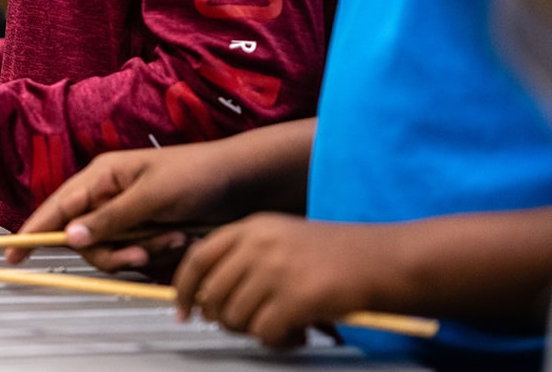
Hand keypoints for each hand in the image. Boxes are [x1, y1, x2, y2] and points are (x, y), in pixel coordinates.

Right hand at [6, 142, 244, 272]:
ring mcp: (126, 214)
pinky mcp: (145, 230)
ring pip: (110, 250)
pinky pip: (133, 253)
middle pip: (83, 239)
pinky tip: (177, 240)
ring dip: (140, 251)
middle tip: (141, 253)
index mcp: (101, 177)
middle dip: (112, 251)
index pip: (57, 207)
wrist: (241, 184)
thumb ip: (109, 219)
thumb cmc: (198, 175)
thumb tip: (70, 236)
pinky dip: (154, 252)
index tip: (13, 253)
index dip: (33, 231)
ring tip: (170, 239)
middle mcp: (108, 196)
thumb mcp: (151, 197)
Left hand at [173, 213, 387, 349]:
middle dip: (223, 319)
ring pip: (234, 317)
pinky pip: (264, 332)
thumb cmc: (336, 255)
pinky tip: (297, 333)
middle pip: (211, 294)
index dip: (183, 288)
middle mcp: (258, 244)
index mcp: (251, 227)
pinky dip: (277, 341)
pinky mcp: (296, 297)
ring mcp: (276, 270)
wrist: (384, 260)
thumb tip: (207, 298)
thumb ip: (244, 258)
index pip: (197, 258)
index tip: (183, 310)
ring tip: (281, 327)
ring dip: (254, 332)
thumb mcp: (281, 239)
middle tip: (246, 325)